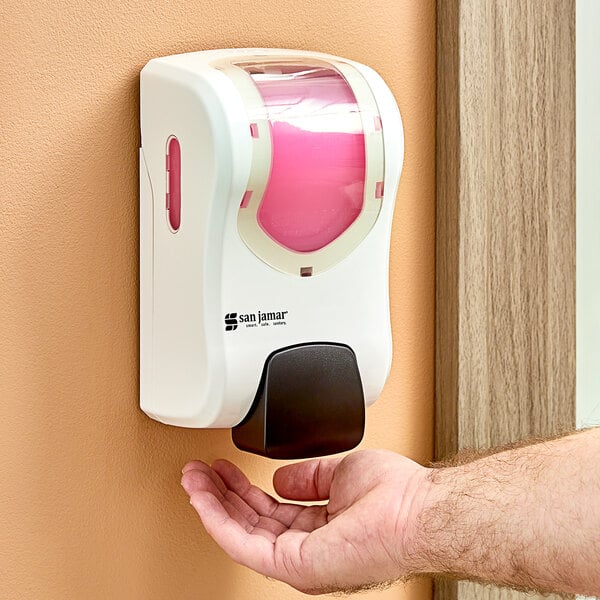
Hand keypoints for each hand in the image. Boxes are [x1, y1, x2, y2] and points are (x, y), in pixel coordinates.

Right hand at [181, 449, 429, 593]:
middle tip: (198, 471)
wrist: (416, 510)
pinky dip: (219, 518)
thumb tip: (281, 479)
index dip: (243, 488)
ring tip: (192, 478)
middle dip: (219, 494)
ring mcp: (299, 561)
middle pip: (250, 523)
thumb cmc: (396, 496)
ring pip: (240, 534)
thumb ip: (308, 477)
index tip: (224, 468)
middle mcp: (307, 549)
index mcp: (320, 530)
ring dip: (212, 504)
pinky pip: (243, 544)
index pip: (270, 512)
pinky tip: (204, 497)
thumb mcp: (341, 474)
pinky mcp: (293, 565)